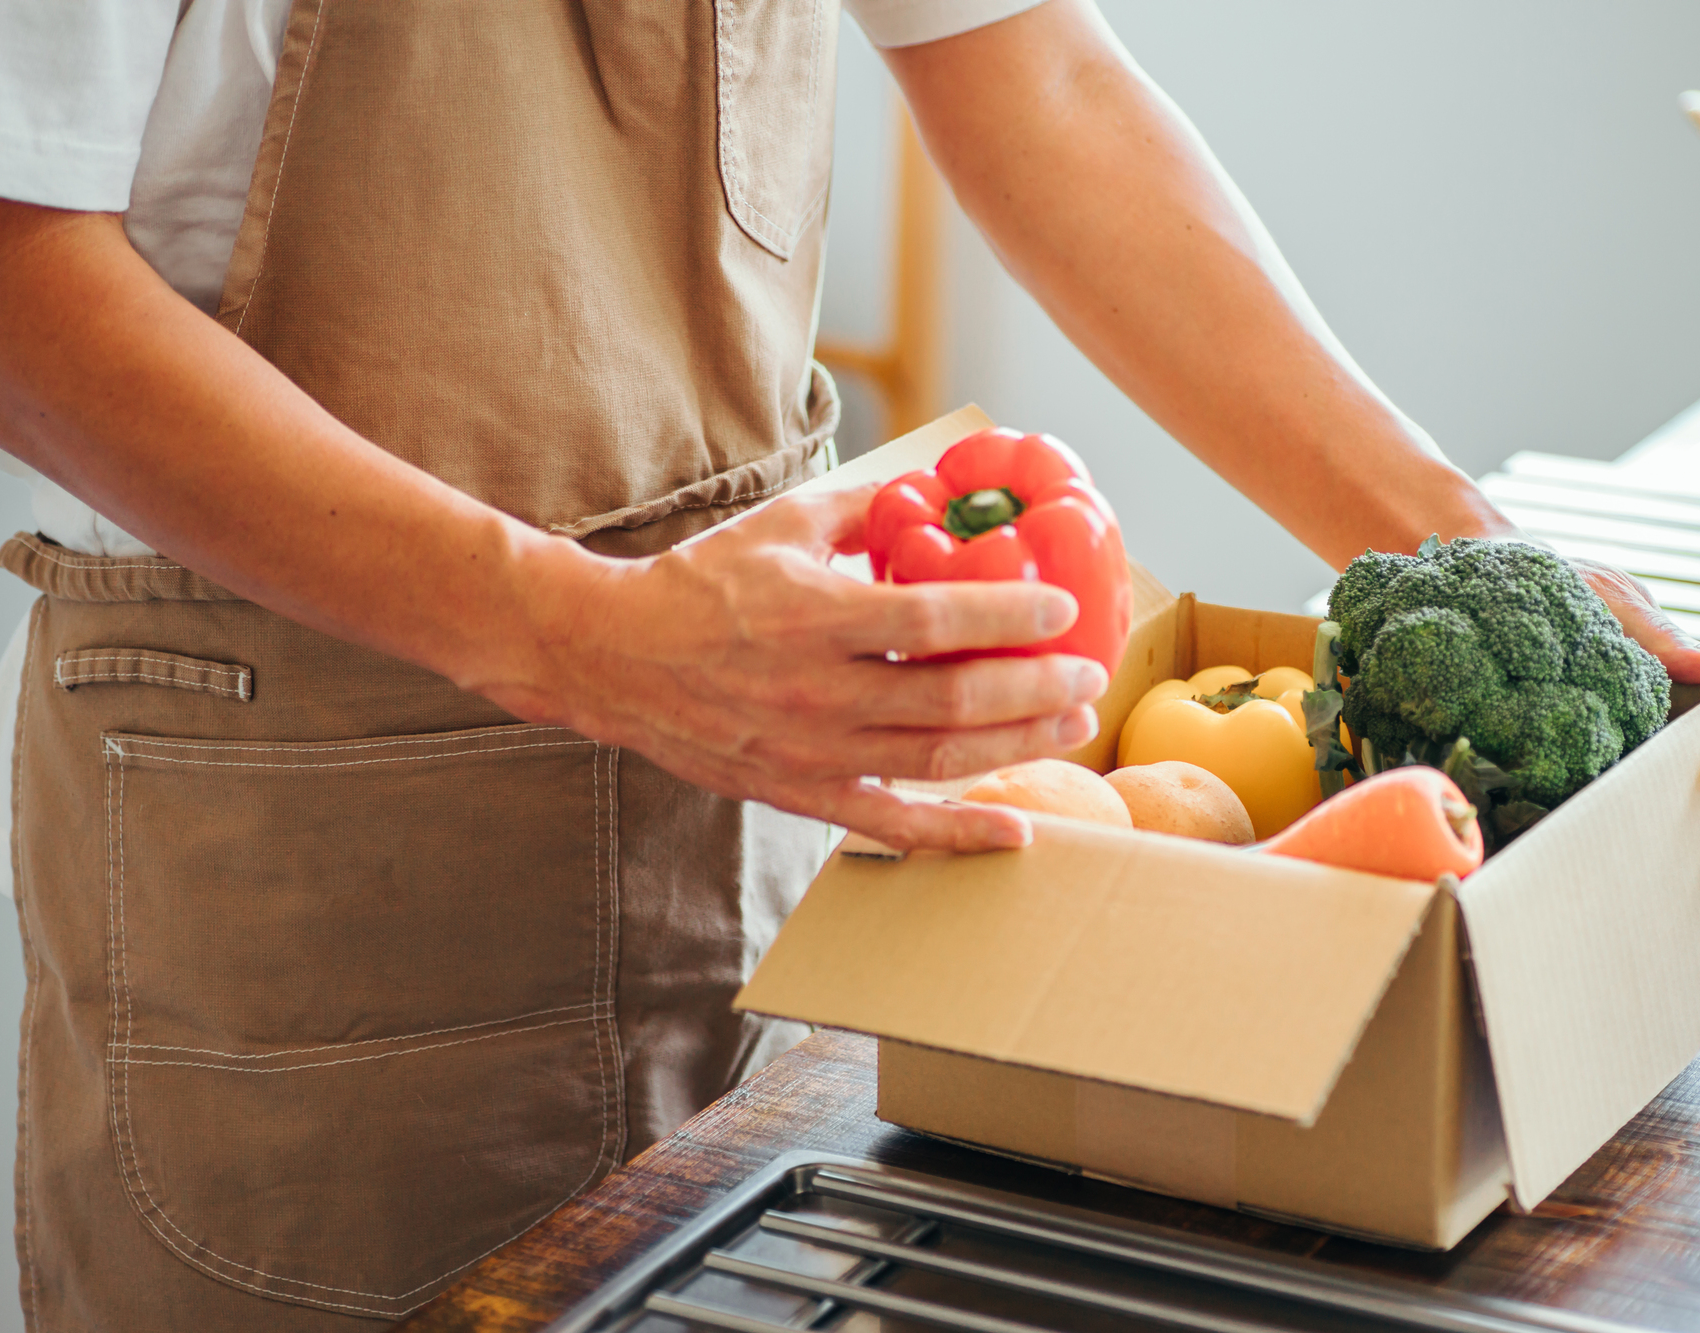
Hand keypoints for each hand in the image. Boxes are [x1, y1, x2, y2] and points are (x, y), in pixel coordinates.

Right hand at [478, 484, 1108, 852]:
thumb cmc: (699, 584)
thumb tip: (936, 485)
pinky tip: (1016, 831)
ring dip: (1017, 745)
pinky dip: (957, 834)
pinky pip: (892, 825)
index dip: (1007, 614)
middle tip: (1088, 673)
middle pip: (951, 697)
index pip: (933, 620)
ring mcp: (811, 752)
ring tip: (1072, 724)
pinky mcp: (800, 793)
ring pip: (937, 759)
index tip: (1062, 607)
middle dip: (1034, 687)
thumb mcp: (780, 525)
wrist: (612, 657)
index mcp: (814, 616)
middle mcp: (817, 691)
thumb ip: (863, 508)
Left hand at [1571, 558, 1699, 917]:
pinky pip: (1623, 835)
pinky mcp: (1586, 793)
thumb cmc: (1555, 593)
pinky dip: (1654, 872)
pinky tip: (1682, 911)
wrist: (1481, 602)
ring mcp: (1632, 769)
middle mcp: (1667, 736)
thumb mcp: (1606, 600)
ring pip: (1694, 820)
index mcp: (1685, 690)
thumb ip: (1658, 633)